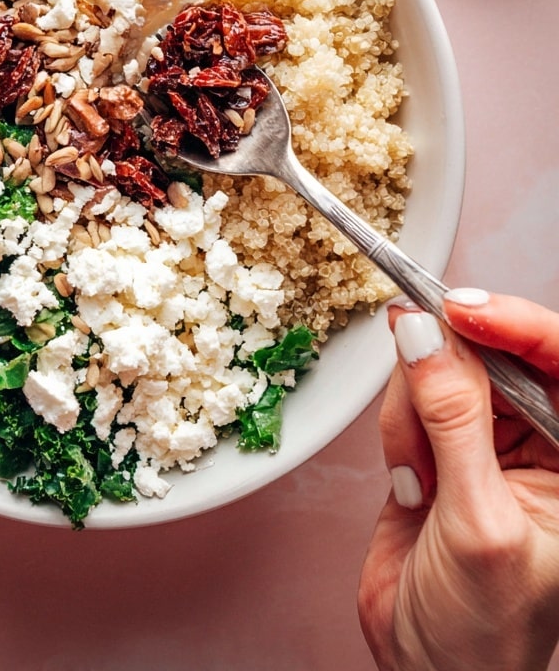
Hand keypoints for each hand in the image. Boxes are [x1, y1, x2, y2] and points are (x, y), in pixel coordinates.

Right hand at [358, 290, 558, 670]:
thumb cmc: (483, 632)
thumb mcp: (477, 522)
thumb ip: (452, 420)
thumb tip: (425, 336)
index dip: (517, 324)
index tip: (459, 309)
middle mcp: (542, 442)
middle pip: (494, 353)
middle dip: (449, 370)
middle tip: (419, 386)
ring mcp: (489, 440)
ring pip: (442, 368)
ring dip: (414, 413)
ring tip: (419, 477)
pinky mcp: (441, 445)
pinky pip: (410, 398)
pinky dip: (397, 430)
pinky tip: (410, 483)